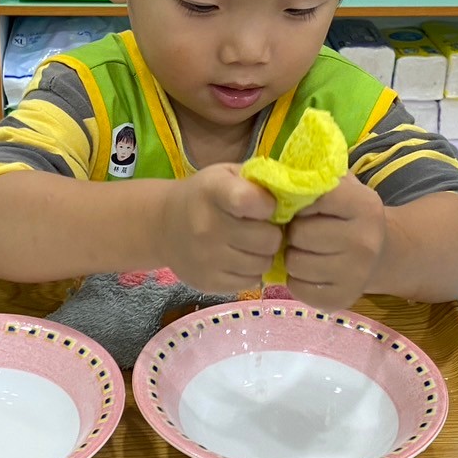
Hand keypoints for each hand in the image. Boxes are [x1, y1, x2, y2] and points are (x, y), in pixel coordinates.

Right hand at [158, 164, 280, 293]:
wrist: (163, 225)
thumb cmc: (205, 195)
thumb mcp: (225, 174)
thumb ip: (257, 180)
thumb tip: (295, 195)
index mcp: (213, 192)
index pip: (248, 201)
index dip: (268, 205)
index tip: (267, 205)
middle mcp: (207, 226)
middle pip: (268, 239)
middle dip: (272, 233)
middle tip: (262, 228)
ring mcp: (207, 258)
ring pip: (263, 264)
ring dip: (263, 254)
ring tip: (251, 244)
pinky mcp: (208, 282)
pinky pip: (251, 282)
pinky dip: (251, 271)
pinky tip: (239, 258)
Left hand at [284, 174, 386, 309]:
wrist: (382, 252)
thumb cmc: (348, 214)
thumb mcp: (341, 186)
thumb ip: (314, 177)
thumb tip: (276, 179)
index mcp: (364, 205)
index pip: (313, 197)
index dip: (301, 201)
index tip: (306, 206)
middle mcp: (365, 241)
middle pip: (300, 234)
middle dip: (294, 231)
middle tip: (303, 231)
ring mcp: (357, 274)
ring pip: (295, 263)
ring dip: (293, 255)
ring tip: (306, 250)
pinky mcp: (342, 299)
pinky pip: (297, 288)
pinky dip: (296, 279)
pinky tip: (310, 271)